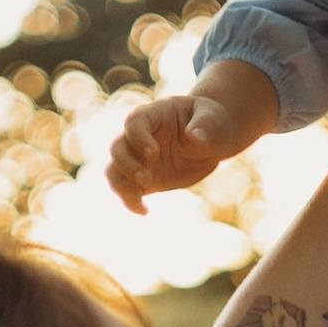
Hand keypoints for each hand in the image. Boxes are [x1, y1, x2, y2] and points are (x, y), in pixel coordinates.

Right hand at [109, 86, 247, 211]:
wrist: (211, 140)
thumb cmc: (210, 122)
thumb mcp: (213, 118)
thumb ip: (204, 125)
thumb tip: (196, 137)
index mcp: (154, 115)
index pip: (134, 122)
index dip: (138, 138)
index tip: (153, 154)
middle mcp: (139, 136)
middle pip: (117, 147)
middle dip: (127, 165)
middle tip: (147, 179)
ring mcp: (138, 158)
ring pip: (114, 171)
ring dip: (122, 185)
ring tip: (140, 199)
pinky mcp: (143, 179)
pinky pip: (127, 190)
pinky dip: (130, 201)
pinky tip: (144, 211)